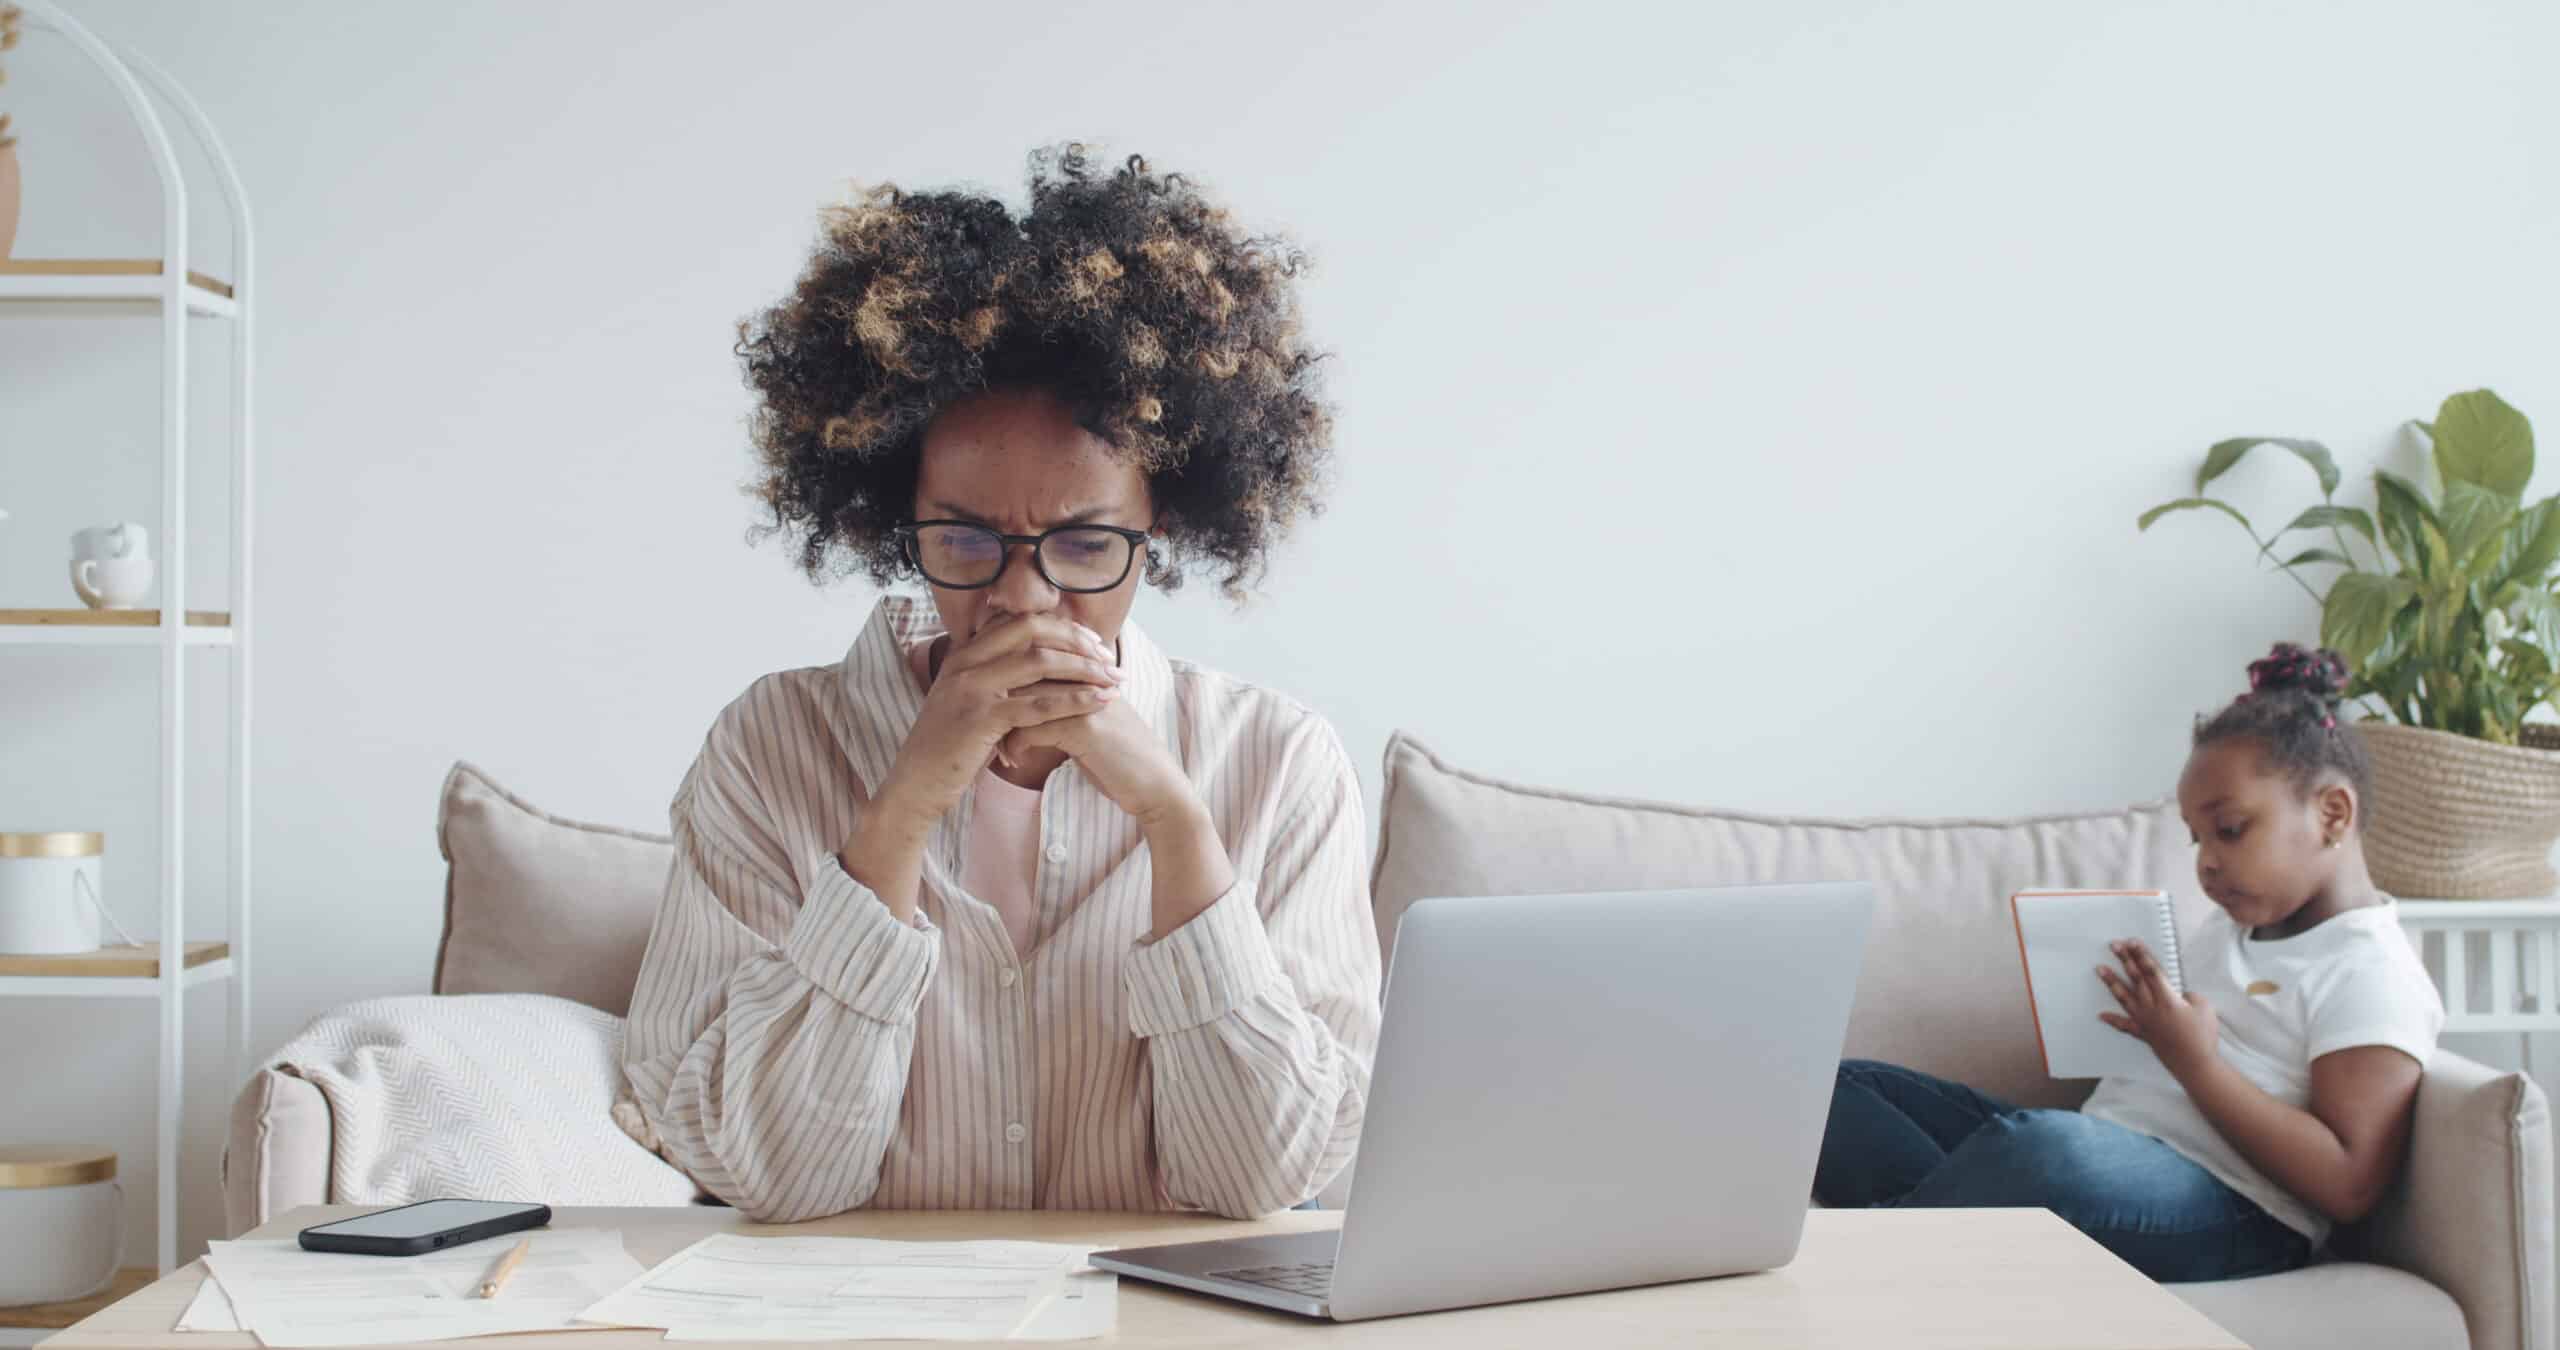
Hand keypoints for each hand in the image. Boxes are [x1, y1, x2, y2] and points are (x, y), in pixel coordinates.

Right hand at [872, 614, 1122, 830]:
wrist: (914, 785)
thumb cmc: (947, 749)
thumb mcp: (965, 702)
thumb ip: (993, 679)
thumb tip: (1034, 665)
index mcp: (964, 654)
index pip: (1020, 621)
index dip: (1061, 627)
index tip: (1092, 642)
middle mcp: (965, 662)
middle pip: (1033, 631)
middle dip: (1078, 640)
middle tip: (1109, 657)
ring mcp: (971, 688)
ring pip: (1040, 662)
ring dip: (1085, 669)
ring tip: (1115, 680)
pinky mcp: (981, 718)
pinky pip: (1038, 703)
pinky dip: (1075, 700)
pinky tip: (1099, 703)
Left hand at [997, 673, 1195, 828]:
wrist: (1158, 786)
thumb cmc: (1120, 759)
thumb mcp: (1089, 724)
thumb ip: (1063, 706)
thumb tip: (1023, 704)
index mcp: (1087, 671)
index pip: (1033, 656)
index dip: (1005, 680)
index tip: (988, 707)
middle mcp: (1086, 676)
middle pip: (1023, 671)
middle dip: (997, 700)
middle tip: (982, 727)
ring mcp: (1086, 698)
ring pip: (1023, 697)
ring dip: (1001, 725)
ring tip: (993, 747)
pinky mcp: (1085, 726)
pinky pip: (1032, 727)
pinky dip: (1015, 746)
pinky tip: (1013, 762)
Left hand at [2097, 939, 2219, 1075]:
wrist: (2195, 1064)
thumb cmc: (2202, 1036)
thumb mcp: (2204, 1007)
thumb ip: (2189, 995)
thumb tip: (2180, 995)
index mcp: (2167, 998)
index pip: (2151, 971)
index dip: (2142, 955)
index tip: (2132, 942)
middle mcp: (2151, 1007)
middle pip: (2135, 978)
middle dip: (2125, 960)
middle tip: (2114, 945)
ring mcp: (2145, 1021)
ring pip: (2124, 997)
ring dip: (2111, 982)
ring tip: (2099, 969)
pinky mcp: (2144, 1034)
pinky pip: (2125, 1026)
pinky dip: (2113, 1020)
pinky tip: (2101, 1015)